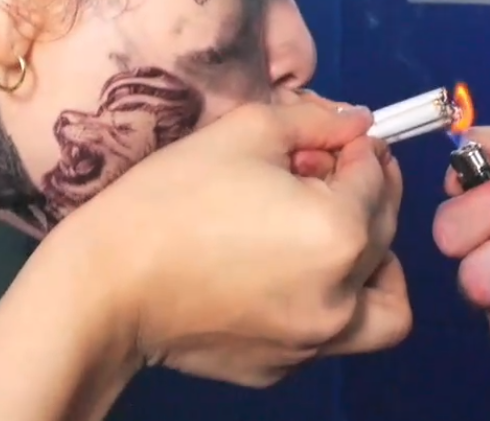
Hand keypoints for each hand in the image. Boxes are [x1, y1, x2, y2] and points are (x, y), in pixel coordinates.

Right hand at [47, 96, 411, 386]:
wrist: (105, 286)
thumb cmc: (170, 199)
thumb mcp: (246, 131)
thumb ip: (316, 121)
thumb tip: (357, 124)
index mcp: (339, 232)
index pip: (376, 178)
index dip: (358, 148)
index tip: (334, 140)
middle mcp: (341, 296)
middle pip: (385, 234)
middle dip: (365, 194)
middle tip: (324, 174)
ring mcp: (313, 342)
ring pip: (383, 306)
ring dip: (374, 266)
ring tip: (334, 238)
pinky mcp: (280, 369)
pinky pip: (331, 335)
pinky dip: (328, 302)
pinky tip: (285, 274)